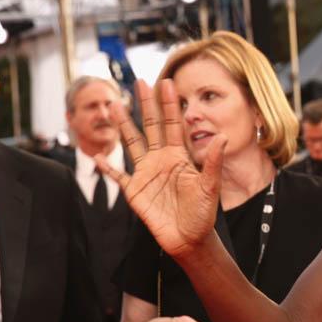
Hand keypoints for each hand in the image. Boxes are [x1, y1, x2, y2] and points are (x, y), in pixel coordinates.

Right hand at [95, 79, 225, 259]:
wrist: (189, 239)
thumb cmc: (203, 214)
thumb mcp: (210, 186)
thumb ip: (213, 162)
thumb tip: (223, 136)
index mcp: (179, 156)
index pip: (172, 124)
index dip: (169, 104)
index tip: (167, 82)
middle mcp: (161, 160)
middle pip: (150, 126)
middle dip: (145, 105)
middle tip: (139, 82)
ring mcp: (146, 174)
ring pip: (131, 143)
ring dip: (122, 125)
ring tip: (113, 106)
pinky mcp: (135, 191)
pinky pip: (118, 176)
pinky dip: (108, 167)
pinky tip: (98, 156)